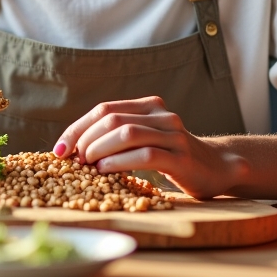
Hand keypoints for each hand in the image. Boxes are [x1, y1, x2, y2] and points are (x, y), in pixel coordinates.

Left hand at [53, 96, 242, 198]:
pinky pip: (144, 155)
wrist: (216, 168)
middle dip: (85, 140)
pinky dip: (119, 162)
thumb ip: (118, 137)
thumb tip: (73, 149)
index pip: (104, 109)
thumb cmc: (171, 157)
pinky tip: (105, 171)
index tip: (59, 149)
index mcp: (149, 106)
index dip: (77, 128)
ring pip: (126, 134)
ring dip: (99, 150)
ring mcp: (173, 134)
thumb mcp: (144, 140)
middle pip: (111, 120)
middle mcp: (161, 115)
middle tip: (74, 160)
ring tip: (87, 166)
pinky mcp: (180, 157)